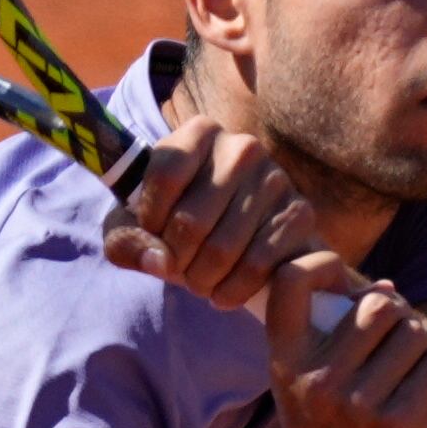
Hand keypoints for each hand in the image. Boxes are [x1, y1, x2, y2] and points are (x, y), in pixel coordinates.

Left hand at [102, 117, 321, 311]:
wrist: (243, 242)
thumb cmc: (178, 225)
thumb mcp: (136, 228)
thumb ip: (125, 241)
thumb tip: (159, 261)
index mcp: (199, 133)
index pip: (164, 178)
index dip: (149, 220)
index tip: (152, 234)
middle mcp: (242, 147)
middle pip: (190, 221)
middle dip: (175, 260)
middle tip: (177, 271)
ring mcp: (275, 178)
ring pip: (222, 248)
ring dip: (201, 280)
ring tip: (198, 282)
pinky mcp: (301, 213)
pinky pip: (257, 264)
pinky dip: (232, 290)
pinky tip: (223, 294)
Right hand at [265, 254, 426, 427]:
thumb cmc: (323, 425)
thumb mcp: (307, 378)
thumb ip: (335, 330)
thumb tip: (389, 287)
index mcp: (285, 363)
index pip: (290, 283)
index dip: (319, 262)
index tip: (336, 273)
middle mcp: (318, 382)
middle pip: (380, 305)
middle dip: (398, 313)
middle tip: (396, 334)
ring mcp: (360, 406)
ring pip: (416, 331)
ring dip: (424, 339)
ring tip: (413, 361)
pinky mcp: (404, 426)